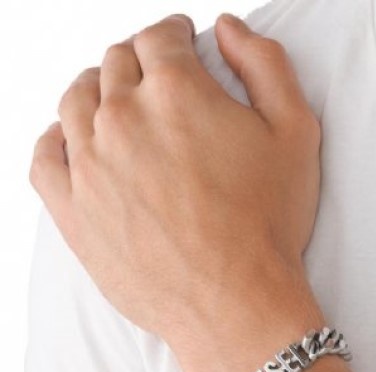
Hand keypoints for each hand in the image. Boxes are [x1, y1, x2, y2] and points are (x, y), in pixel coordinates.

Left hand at [29, 13, 321, 347]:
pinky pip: (44, 157)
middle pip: (115, 65)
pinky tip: (74, 142)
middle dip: (138, 63)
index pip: (159, 37)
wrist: (234, 303)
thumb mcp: (295, 133)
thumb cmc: (267, 225)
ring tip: (115, 105)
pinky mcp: (72, 210)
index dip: (173, 35)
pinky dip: (57, 139)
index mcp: (174, 90)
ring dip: (97, 93)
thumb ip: (265, 65)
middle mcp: (122, 118)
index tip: (179, 43)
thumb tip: (229, 29)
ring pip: (76, 102)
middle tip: (155, 79)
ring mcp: (89, 165)